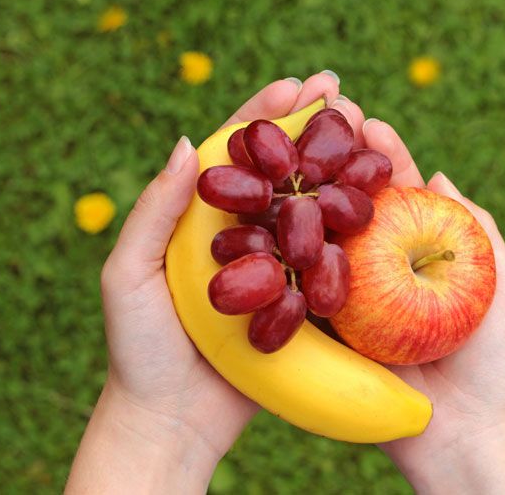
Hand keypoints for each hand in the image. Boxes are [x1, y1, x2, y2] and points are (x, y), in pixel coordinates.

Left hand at [66, 72, 340, 493]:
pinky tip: (375, 203)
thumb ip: (154, 211)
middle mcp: (242, 237)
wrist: (172, 420)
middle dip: (310, 131)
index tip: (297, 84)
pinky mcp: (298, 302)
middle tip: (344, 96)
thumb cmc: (140, 348)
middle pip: (280, 173)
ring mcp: (274, 268)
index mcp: (200, 222)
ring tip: (369, 136)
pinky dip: (349, 230)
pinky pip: (326, 260)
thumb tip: (183, 142)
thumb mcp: (129, 274)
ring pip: (309, 209)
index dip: (263, 117)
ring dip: (337, 170)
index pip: (234, 156)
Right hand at [324, 101, 504, 493]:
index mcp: (417, 252)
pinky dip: (288, 258)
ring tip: (285, 157)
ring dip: (304, 198)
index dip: (381, 156)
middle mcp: (376, 268)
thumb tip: (443, 177)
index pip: (396, 193)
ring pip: (322, 240)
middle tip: (315, 120)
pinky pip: (303, 290)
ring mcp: (348, 297)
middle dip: (335, 161)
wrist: (460, 439)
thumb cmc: (492, 366)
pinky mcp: (324, 330)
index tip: (366, 120)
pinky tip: (270, 221)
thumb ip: (484, 233)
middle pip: (352, 206)